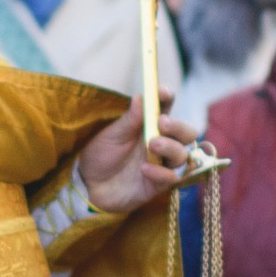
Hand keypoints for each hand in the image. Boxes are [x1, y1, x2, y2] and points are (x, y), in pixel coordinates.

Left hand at [81, 103, 198, 212]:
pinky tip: (144, 169)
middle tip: (162, 123)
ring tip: (152, 144)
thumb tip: (140, 97)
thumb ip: (130, 120)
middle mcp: (162, 143)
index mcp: (150, 125)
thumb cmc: (100, 155)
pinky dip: (161, 172)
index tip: (163, 91)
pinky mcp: (159, 184)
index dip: (168, 98)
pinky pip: (172, 178)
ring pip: (183, 154)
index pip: (166, 108)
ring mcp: (162, 164)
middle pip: (187, 133)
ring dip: (171, 148)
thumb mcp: (111, 135)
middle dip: (179, 126)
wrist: (88, 184)